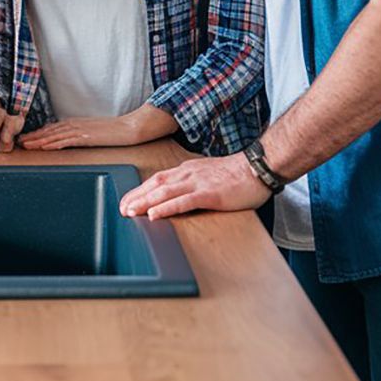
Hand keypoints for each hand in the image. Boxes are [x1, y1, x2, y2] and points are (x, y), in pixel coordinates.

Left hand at [19, 115, 136, 150]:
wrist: (129, 128)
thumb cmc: (114, 131)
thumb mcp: (94, 131)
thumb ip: (81, 134)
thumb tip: (71, 140)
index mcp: (76, 123)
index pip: (53, 129)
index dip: (38, 133)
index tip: (27, 138)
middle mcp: (74, 124)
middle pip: (49, 131)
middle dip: (33, 136)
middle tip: (19, 142)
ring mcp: (79, 130)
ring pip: (54, 135)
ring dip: (38, 140)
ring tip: (26, 145)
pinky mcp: (85, 136)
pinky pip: (65, 140)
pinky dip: (52, 143)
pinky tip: (44, 147)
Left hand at [118, 153, 270, 220]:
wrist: (258, 167)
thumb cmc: (238, 173)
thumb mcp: (209, 174)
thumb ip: (194, 181)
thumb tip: (182, 192)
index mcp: (188, 169)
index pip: (158, 179)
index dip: (141, 189)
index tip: (129, 199)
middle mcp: (189, 174)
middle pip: (156, 185)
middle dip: (137, 196)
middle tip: (122, 208)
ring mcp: (198, 183)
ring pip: (165, 192)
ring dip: (145, 202)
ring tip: (131, 211)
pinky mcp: (209, 194)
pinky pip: (183, 202)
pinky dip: (166, 208)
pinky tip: (155, 214)